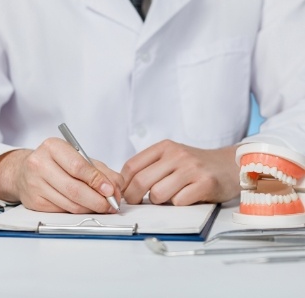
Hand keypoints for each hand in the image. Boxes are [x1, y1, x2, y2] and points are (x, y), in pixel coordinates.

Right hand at [0, 138, 122, 212]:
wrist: (24, 170)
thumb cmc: (56, 162)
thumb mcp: (78, 157)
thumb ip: (100, 170)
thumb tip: (117, 187)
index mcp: (53, 147)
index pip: (78, 167)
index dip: (97, 180)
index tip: (111, 190)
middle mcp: (40, 164)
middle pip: (74, 189)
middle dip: (97, 200)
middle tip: (111, 204)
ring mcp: (35, 184)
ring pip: (70, 203)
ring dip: (91, 208)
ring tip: (103, 206)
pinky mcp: (34, 202)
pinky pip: (63, 211)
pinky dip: (78, 211)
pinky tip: (86, 207)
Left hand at [121, 140, 240, 204]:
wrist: (229, 165)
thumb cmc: (195, 165)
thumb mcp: (171, 157)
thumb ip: (151, 167)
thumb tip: (126, 187)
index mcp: (164, 147)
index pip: (132, 166)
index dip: (124, 184)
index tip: (124, 194)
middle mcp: (176, 155)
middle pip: (141, 181)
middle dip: (134, 198)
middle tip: (138, 204)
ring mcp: (191, 168)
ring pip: (158, 194)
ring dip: (159, 202)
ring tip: (168, 198)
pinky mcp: (205, 183)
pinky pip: (179, 202)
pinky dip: (178, 205)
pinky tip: (185, 198)